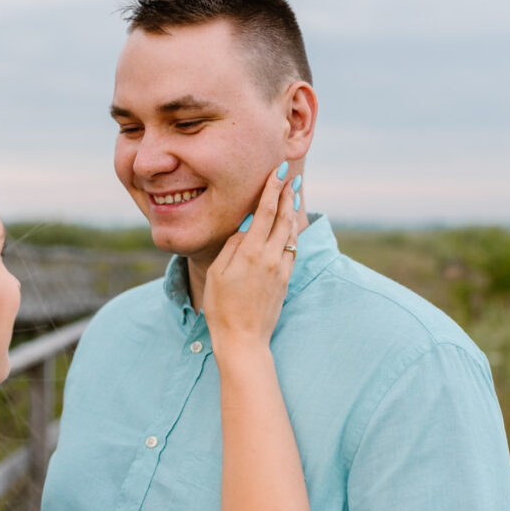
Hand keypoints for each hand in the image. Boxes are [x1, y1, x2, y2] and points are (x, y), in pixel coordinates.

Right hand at [203, 163, 297, 351]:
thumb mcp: (217, 273)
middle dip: (287, 196)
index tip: (278, 172)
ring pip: (291, 234)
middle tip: (291, 178)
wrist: (243, 339)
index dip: (273, 189)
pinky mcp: (286, 281)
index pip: (265, 212)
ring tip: (292, 197)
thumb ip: (233, 246)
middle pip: (283, 219)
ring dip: (291, 213)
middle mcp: (271, 258)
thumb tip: (247, 229)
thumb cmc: (222, 307)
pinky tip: (290, 228)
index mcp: (252, 253)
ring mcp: (282, 270)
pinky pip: (292, 250)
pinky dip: (292, 234)